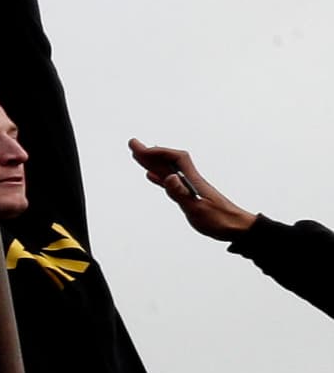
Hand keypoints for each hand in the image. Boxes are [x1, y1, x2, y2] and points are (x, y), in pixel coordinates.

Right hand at [127, 141, 255, 240]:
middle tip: (133, 145)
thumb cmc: (220, 220)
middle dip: (151, 153)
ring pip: (168, 171)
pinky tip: (153, 177)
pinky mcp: (190, 196)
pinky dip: (160, 177)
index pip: (176, 159)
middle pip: (169, 162)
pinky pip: (172, 183)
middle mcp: (191, 181)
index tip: (142, 151)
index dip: (159, 152)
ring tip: (139, 157)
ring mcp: (190, 188)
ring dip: (153, 163)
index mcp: (193, 181)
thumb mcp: (197, 208)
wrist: (238, 227)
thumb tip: (168, 177)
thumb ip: (181, 193)